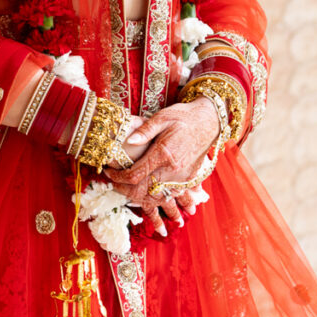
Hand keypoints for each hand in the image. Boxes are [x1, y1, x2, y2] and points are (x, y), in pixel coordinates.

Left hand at [104, 98, 219, 234]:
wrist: (208, 121)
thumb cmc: (183, 116)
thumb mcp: (162, 117)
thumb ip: (144, 130)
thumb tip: (128, 141)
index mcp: (164, 153)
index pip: (135, 175)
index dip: (118, 177)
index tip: (108, 172)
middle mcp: (173, 170)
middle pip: (142, 191)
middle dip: (124, 190)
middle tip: (113, 183)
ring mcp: (181, 178)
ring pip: (156, 199)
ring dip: (138, 199)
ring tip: (125, 191)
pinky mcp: (188, 180)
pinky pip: (169, 197)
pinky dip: (155, 200)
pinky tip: (146, 195)